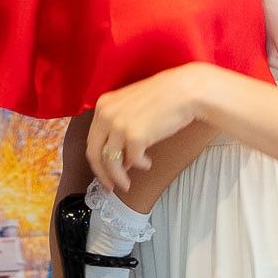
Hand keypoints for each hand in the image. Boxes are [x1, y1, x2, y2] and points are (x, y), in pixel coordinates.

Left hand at [87, 64, 207, 191]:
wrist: (185, 90)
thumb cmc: (164, 96)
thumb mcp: (131, 105)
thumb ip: (118, 125)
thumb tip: (117, 155)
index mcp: (103, 105)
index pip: (92, 140)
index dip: (96, 161)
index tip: (102, 172)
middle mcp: (106, 114)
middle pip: (94, 153)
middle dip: (102, 174)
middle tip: (109, 187)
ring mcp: (119, 125)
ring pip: (110, 162)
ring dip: (118, 177)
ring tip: (127, 184)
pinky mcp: (134, 136)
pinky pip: (132, 160)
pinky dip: (140, 165)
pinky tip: (147, 163)